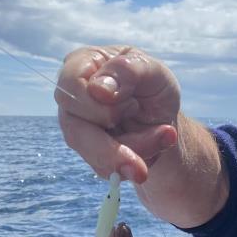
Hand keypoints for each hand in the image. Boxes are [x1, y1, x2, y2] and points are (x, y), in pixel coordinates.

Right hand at [55, 46, 180, 183]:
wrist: (164, 118)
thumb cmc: (154, 86)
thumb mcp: (153, 70)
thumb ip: (128, 71)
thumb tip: (98, 90)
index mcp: (80, 66)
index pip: (70, 87)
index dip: (97, 104)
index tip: (132, 106)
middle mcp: (71, 100)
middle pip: (76, 131)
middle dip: (116, 146)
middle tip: (158, 143)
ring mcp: (78, 130)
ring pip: (94, 155)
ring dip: (136, 151)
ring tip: (165, 136)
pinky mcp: (91, 154)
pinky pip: (107, 170)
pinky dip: (136, 163)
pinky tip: (155, 145)